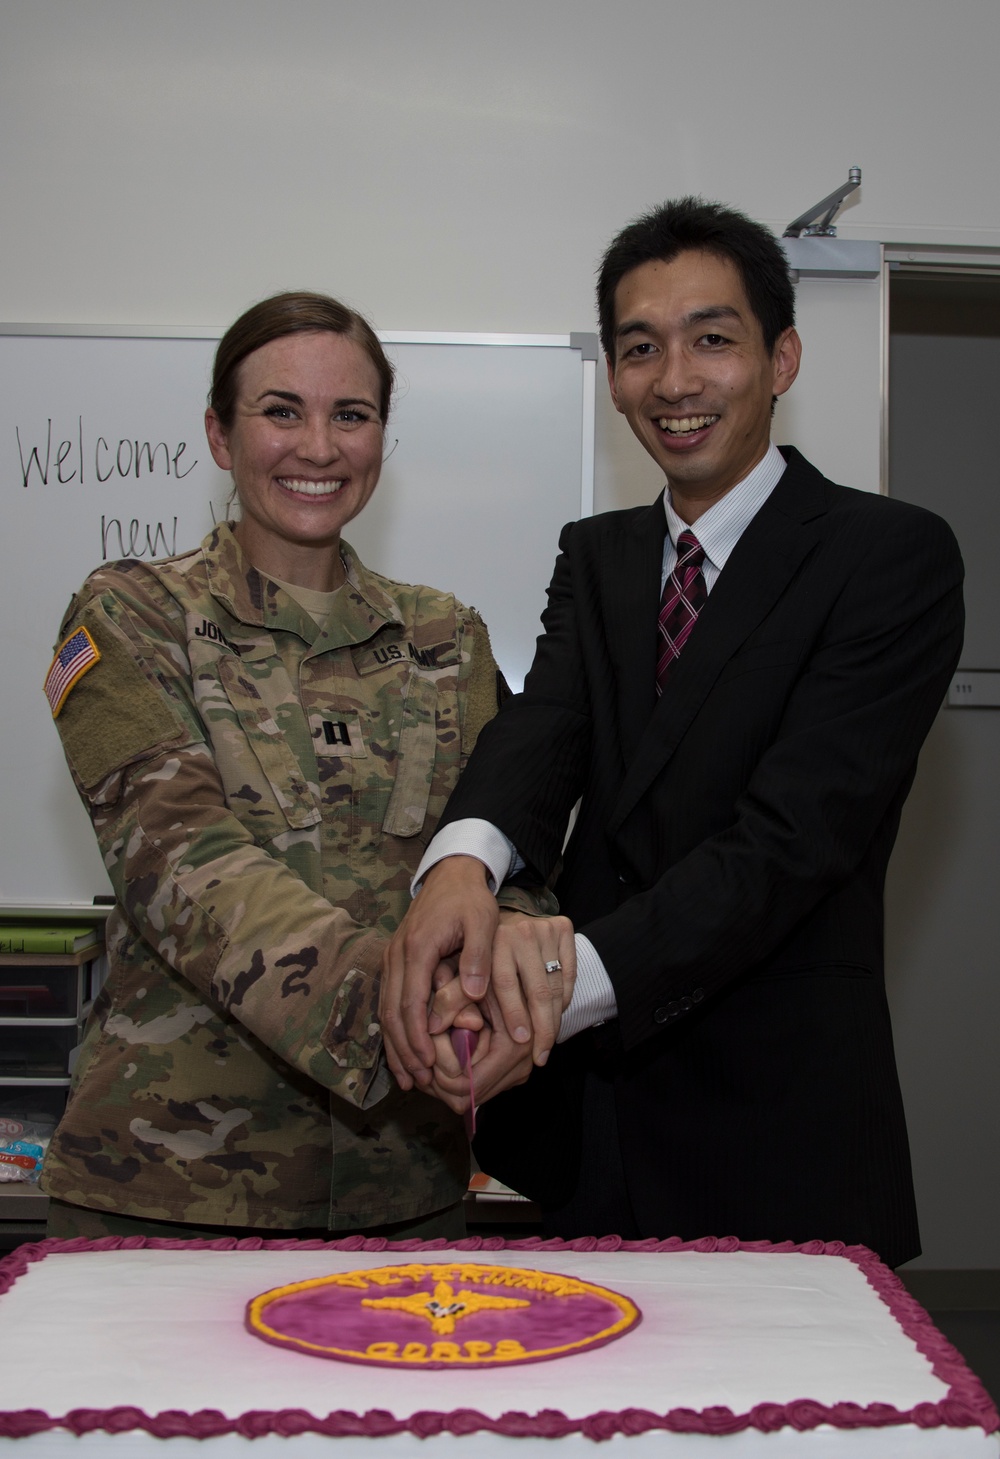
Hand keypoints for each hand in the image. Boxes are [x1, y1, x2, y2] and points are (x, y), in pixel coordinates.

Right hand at [380, 856, 497, 1090]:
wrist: (451, 874)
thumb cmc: (469, 899)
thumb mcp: (482, 921)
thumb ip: (478, 957)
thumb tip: (474, 995)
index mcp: (418, 948)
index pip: (411, 1002)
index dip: (418, 1037)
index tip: (429, 1064)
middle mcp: (398, 956)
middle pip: (392, 1013)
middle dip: (404, 1050)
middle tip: (419, 1082)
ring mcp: (393, 958)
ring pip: (386, 1010)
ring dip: (396, 1045)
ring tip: (410, 1078)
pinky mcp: (397, 962)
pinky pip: (390, 1001)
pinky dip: (395, 1030)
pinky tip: (405, 1051)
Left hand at [425, 985, 532, 1114]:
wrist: (526, 975)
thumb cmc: (499, 974)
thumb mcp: (471, 982)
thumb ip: (449, 999)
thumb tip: (431, 1027)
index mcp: (513, 1047)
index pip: (464, 1086)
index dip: (438, 1070)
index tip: (430, 1039)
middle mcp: (522, 1066)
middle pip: (465, 1098)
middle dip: (440, 1077)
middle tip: (428, 1044)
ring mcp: (519, 1072)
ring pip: (471, 1097)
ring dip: (448, 1077)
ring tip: (437, 1045)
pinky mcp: (514, 1072)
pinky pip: (480, 1086)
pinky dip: (460, 1074)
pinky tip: (449, 1049)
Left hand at [460, 911, 574, 1067]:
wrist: (500, 916)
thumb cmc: (477, 954)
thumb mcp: (458, 969)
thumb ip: (451, 999)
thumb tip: (436, 1028)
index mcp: (493, 939)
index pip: (507, 985)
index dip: (514, 1016)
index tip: (521, 1044)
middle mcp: (522, 930)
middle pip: (539, 991)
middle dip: (542, 1030)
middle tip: (540, 1058)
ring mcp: (546, 928)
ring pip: (557, 987)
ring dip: (554, 1020)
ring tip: (547, 1045)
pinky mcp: (564, 928)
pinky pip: (570, 974)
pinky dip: (566, 998)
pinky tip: (555, 1016)